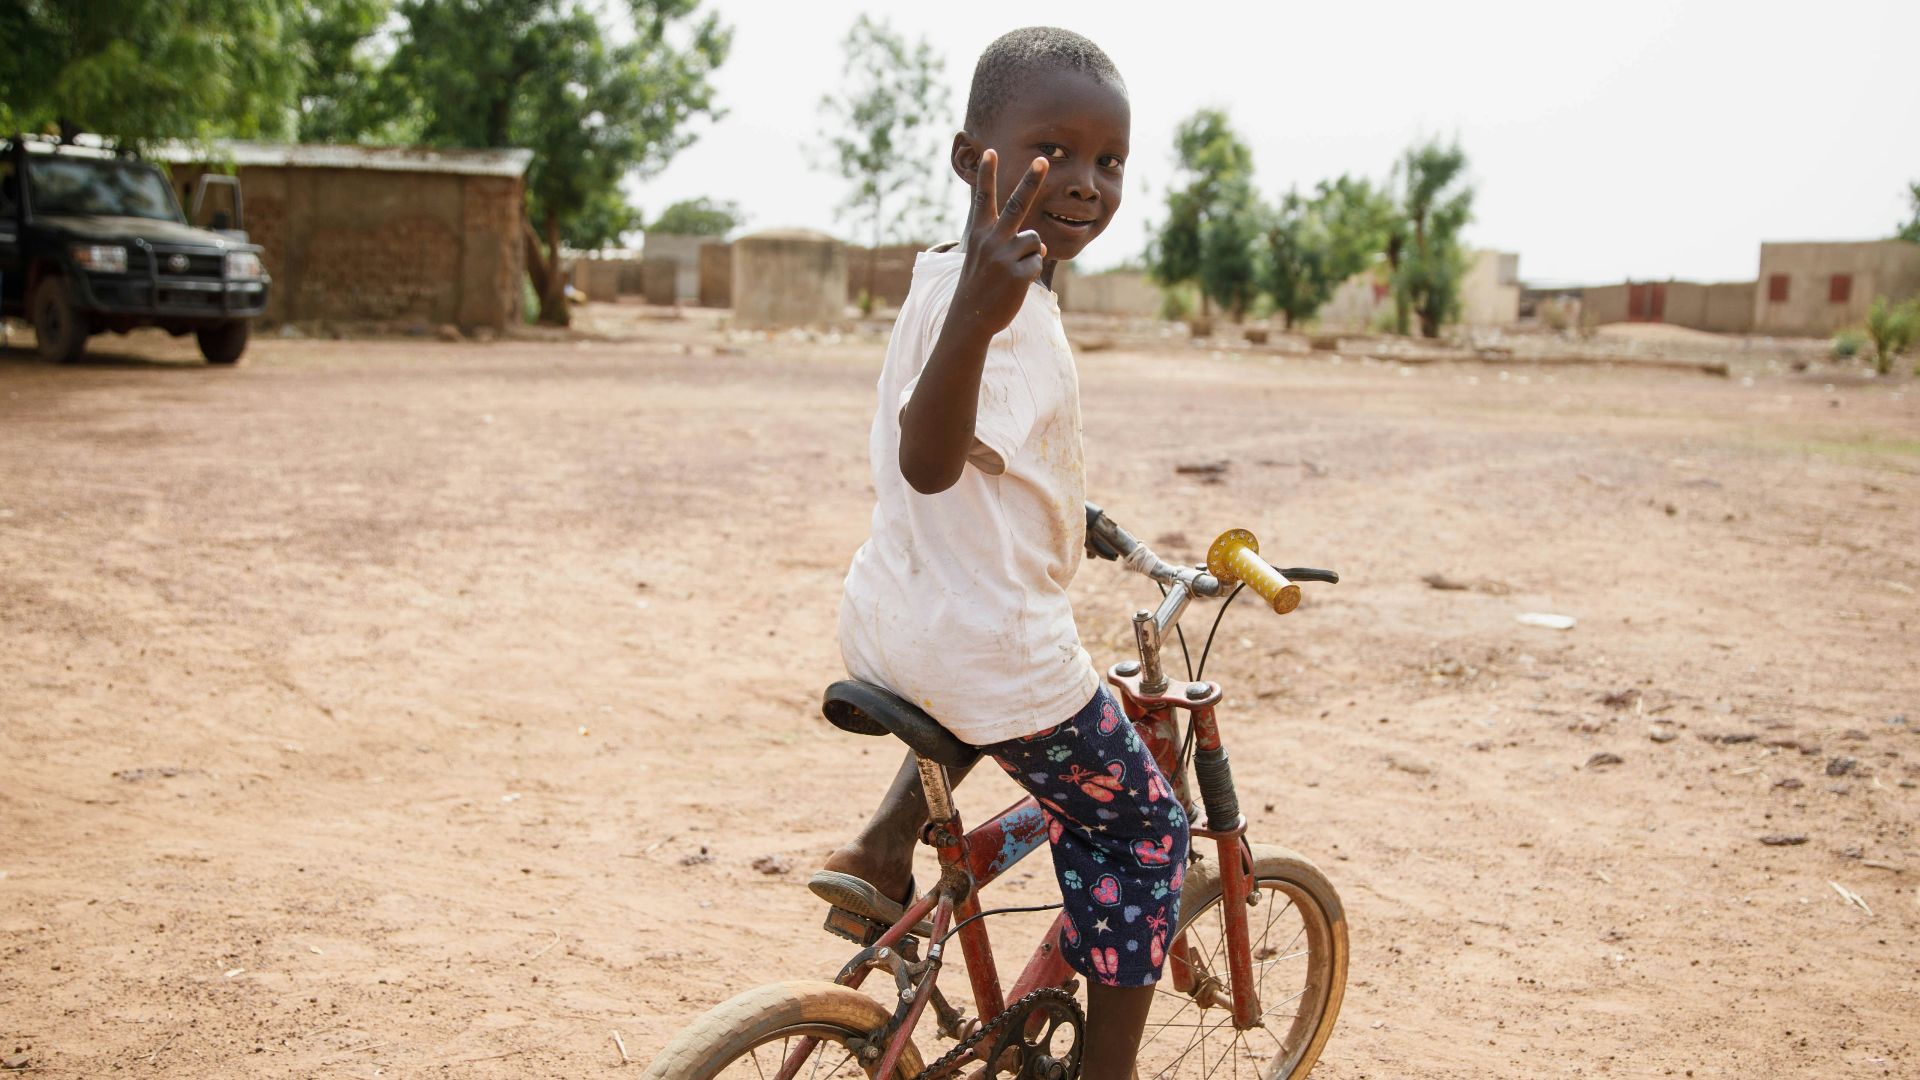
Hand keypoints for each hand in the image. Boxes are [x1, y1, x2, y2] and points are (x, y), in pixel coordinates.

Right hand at [953, 149, 1048, 336]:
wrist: (971, 318)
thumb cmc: (979, 285)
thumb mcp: (985, 258)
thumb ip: (1010, 243)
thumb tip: (1040, 242)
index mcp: (980, 233)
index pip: (984, 198)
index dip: (987, 174)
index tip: (990, 151)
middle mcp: (991, 240)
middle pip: (1017, 204)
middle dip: (1031, 180)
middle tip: (1043, 159)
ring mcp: (1005, 256)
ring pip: (1034, 240)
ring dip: (1030, 254)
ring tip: (1011, 272)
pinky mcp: (1018, 274)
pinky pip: (1037, 261)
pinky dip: (1031, 272)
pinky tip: (1015, 284)